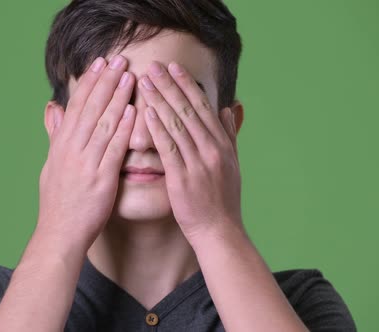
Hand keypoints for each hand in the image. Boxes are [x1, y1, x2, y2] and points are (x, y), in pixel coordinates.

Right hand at [37, 55, 135, 248]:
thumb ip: (55, 134)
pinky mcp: (101, 179)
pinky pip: (113, 149)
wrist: (60, 233)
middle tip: (118, 60)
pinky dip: (122, 129)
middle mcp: (71, 150)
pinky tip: (132, 111)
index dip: (89, 83)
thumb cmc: (58, 201)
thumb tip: (52, 108)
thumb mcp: (50, 164)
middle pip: (89, 108)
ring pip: (102, 123)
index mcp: (60, 145)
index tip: (99, 63)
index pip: (76, 106)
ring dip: (116, 98)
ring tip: (128, 76)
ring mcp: (85, 164)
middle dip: (105, 82)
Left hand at [138, 61, 242, 241]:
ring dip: (160, 100)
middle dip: (170, 85)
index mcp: (222, 144)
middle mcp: (212, 149)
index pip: (203, 107)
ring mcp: (198, 163)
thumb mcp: (233, 164)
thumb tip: (229, 109)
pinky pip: (169, 148)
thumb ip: (229, 134)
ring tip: (145, 82)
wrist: (220, 230)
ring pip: (177, 125)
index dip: (188, 85)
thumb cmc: (223, 199)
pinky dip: (158, 129)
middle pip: (189, 110)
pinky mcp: (183, 178)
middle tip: (154, 66)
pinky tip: (147, 113)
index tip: (174, 68)